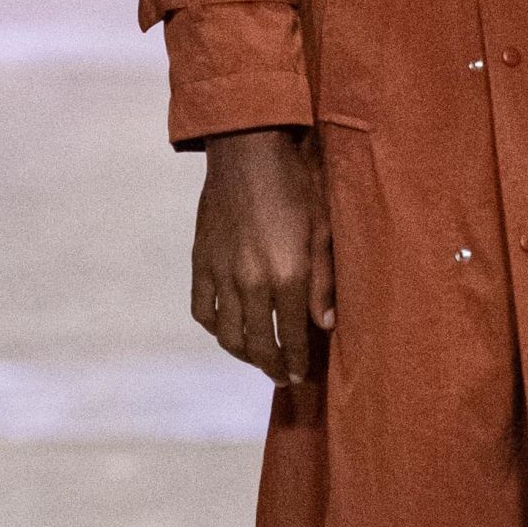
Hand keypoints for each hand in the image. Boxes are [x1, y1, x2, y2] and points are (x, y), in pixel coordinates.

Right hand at [191, 127, 334, 385]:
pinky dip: (215, 328)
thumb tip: (326, 325)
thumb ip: (324, 283)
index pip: (295, 338)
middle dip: (273, 367)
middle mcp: (251, 283)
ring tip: (258, 359)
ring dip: (244, 355)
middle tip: (282, 377)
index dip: (299, 363)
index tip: (303, 377)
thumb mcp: (324, 230)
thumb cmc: (298, 184)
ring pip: (228, 336)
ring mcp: (221, 274)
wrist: (249, 149)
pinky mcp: (201, 262)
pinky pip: (202, 310)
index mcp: (287, 276)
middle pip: (259, 345)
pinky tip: (229, 331)